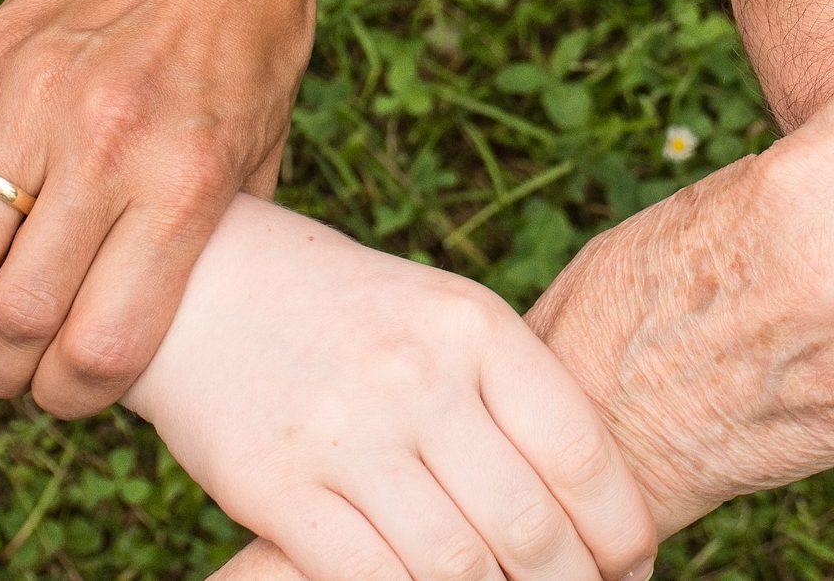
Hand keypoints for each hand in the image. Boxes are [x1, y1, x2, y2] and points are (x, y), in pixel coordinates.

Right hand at [0, 0, 321, 416]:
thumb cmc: (255, 39)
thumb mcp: (266, 148)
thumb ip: (217, 239)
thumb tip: (173, 327)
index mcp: (186, 181)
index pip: (102, 343)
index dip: (73, 399)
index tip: (69, 397)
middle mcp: (107, 147)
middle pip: (14, 317)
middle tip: (3, 376)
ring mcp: (37, 101)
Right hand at [128, 199, 657, 580]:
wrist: (201, 284)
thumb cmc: (348, 313)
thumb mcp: (442, 317)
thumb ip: (511, 393)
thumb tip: (596, 505)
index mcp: (473, 325)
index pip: (581, 454)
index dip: (622, 533)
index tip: (631, 569)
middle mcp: (417, 376)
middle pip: (529, 526)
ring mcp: (345, 433)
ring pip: (458, 568)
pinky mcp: (275, 487)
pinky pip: (370, 580)